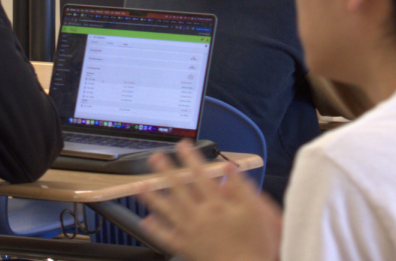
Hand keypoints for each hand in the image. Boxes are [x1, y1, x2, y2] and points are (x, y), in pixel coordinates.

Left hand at [139, 141, 281, 260]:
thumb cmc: (253, 244)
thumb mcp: (254, 211)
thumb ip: (241, 188)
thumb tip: (230, 169)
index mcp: (216, 205)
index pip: (199, 175)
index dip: (190, 158)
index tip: (183, 147)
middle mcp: (199, 216)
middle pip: (178, 189)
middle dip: (166, 171)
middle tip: (156, 158)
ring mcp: (190, 232)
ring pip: (167, 211)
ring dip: (153, 196)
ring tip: (141, 185)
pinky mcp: (185, 248)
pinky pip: (165, 237)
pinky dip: (155, 229)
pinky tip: (146, 220)